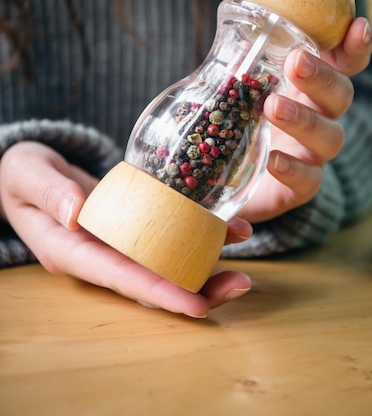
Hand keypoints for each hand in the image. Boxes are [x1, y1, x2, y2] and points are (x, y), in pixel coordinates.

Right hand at [0, 141, 251, 317]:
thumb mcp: (26, 175)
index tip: (197, 305)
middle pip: (150, 280)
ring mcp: (116, 243)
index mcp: (69, 252)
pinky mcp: (130, 226)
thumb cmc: (22, 173)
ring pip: (164, 261)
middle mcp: (98, 255)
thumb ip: (49, 192)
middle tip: (240, 284)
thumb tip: (76, 213)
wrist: (30, 171)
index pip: (119, 278)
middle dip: (195, 287)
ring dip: (206, 261)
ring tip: (244, 248)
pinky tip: (226, 222)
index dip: (158, 293)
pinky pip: (166, 234)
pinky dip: (196, 231)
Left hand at [240, 16, 371, 222]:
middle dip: (322, 77)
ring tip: (272, 106)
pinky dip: (294, 169)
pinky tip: (273, 159)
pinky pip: (309, 181)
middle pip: (340, 96)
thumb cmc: (238, 120)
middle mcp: (317, 117)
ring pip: (329, 137)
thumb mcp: (235, 87)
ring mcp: (310, 154)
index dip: (354, 47)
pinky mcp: (297, 188)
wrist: (226, 178)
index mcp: (308, 87)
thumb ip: (239, 59)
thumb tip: (233, 21)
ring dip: (304, 119)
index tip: (356, 27)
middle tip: (297, 62)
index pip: (342, 64)